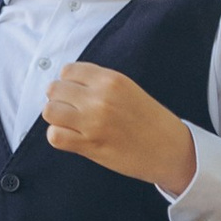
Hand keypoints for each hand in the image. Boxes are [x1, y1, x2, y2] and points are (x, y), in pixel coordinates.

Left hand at [42, 61, 197, 194]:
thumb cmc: (151, 121)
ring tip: (70, 123)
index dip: (68, 82)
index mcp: (111, 80)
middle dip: (59, 99)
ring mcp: (93, 122)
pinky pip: (54, 136)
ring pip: (49, 111)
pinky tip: (72, 138)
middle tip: (72, 110)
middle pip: (54, 89)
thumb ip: (100, 84)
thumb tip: (69, 84)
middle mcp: (100, 98)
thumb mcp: (129, 90)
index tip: (75, 92)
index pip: (68, 71)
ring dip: (56, 117)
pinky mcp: (90, 145)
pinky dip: (58, 136)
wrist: (171, 150)